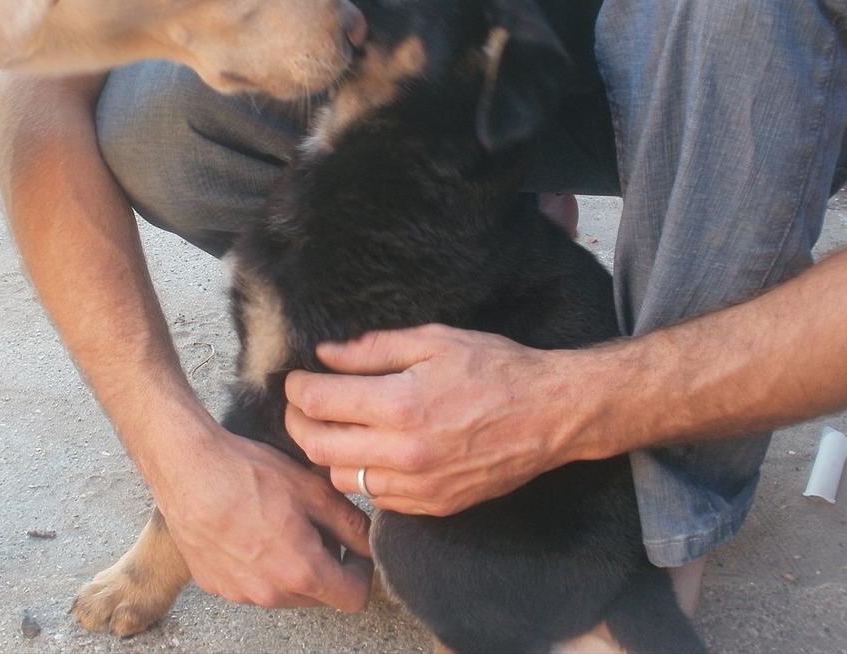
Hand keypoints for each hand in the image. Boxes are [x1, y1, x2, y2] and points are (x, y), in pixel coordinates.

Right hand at [152, 427, 372, 610]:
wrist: (187, 469)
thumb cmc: (248, 474)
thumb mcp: (311, 490)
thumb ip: (350, 524)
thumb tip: (369, 543)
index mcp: (302, 573)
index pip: (354, 599)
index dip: (360, 572)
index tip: (351, 547)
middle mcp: (270, 594)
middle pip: (318, 596)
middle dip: (325, 566)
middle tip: (312, 524)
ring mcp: (239, 594)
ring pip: (284, 592)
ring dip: (291, 567)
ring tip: (276, 523)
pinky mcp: (215, 585)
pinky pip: (251, 585)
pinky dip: (258, 565)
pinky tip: (247, 528)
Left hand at [284, 324, 576, 514]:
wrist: (550, 414)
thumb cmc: (495, 369)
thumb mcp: (433, 341)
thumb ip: (372, 349)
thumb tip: (326, 355)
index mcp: (400, 404)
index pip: (318, 403)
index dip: (296, 389)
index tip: (295, 380)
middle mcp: (404, 452)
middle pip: (317, 447)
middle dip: (298, 423)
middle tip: (301, 405)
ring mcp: (418, 485)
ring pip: (341, 478)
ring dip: (328, 452)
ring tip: (335, 427)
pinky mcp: (433, 505)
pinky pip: (376, 498)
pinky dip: (363, 475)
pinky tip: (371, 451)